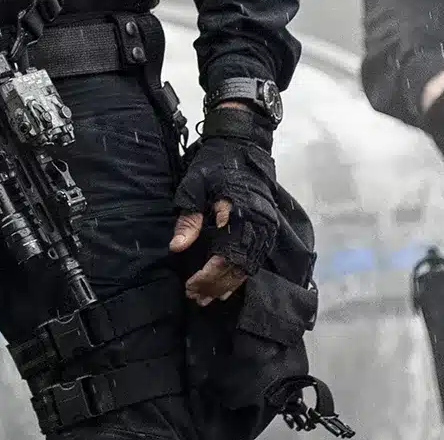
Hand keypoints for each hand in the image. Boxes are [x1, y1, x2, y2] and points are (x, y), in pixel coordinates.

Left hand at [169, 133, 282, 305]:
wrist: (241, 144)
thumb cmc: (214, 164)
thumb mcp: (194, 186)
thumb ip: (188, 219)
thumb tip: (176, 248)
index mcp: (239, 213)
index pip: (225, 257)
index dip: (208, 276)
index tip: (190, 286)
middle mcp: (258, 223)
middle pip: (237, 267)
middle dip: (215, 285)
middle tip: (194, 297)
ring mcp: (266, 226)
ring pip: (248, 267)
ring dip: (228, 285)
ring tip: (207, 298)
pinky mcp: (267, 227)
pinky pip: (255, 259)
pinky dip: (240, 275)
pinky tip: (226, 287)